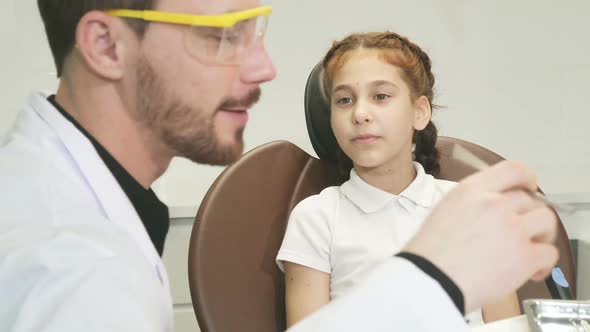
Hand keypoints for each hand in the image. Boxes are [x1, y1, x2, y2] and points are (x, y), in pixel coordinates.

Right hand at [404, 160, 558, 311]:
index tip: (530, 185)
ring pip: (546, 222)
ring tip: (532, 249)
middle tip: (526, 230)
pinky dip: (544, 264)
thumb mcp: (442, 212)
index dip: (527, 177)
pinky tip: (532, 271)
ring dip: (542, 236)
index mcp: (471, 191)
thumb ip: (471, 205)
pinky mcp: (525, 256)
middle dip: (531, 216)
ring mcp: (512, 229)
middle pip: (531, 200)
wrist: (430, 281)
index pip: (512, 169)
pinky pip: (550, 253)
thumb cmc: (428, 255)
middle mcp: (494, 204)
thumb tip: (489, 214)